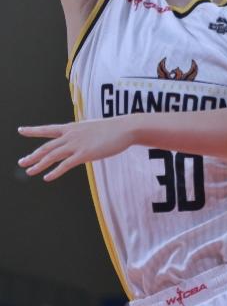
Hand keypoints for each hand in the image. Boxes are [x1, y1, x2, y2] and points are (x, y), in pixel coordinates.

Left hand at [18, 118, 134, 181]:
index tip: (21, 130)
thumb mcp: (92, 128)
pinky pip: (65, 165)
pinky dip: (54, 172)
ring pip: (52, 156)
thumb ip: (81, 134)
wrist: (125, 128)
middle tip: (21, 162)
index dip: (33, 130)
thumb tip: (78, 139)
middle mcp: (71, 135)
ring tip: (29, 171)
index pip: (48, 129)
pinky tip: (47, 178)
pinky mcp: (84, 154)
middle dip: (33, 155)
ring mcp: (77, 144)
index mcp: (72, 127)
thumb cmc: (112, 128)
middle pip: (46, 147)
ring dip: (38, 165)